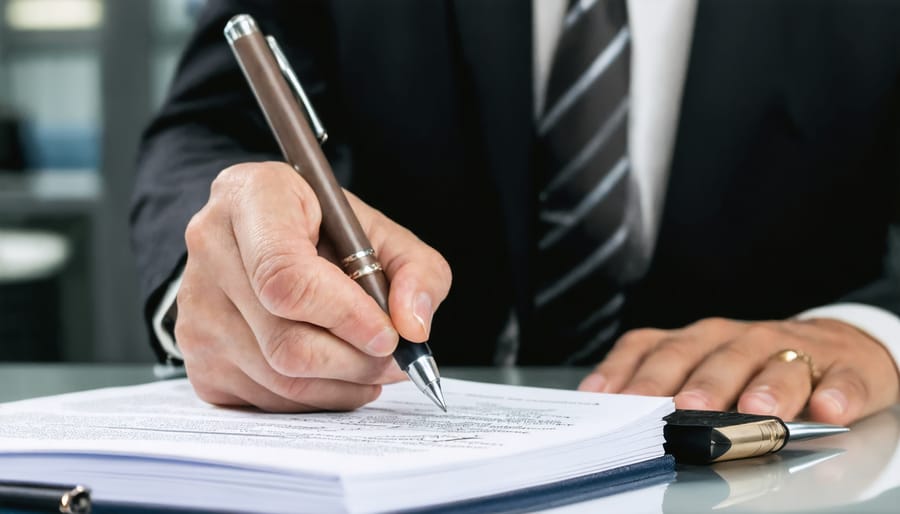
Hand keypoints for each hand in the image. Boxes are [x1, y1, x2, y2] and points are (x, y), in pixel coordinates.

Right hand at [176, 162, 451, 411]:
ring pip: (278, 378)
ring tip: (372, 364)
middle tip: (393, 358)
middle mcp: (210, 247)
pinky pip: (264, 400)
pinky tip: (336, 374)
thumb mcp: (383, 233)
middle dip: (355, 360)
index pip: (285, 275)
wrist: (265, 238)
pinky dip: (314, 399)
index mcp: (252, 196)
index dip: (344, 315)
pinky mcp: (197, 357)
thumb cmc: (325, 231)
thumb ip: (417, 271)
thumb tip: (412, 326)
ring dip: (343, 385)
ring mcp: (194, 307)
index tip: (388, 334)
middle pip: (284, 340)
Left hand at [578, 317, 899, 424]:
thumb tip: (610, 409)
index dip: (632, 371)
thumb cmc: (752, 366)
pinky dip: (836, 395)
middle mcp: (740, 338)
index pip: (656, 347)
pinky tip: (827, 410)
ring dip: (767, 386)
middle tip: (686, 408)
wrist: (836, 350)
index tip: (611, 397)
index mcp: (698, 340)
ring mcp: (794, 350)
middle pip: (715, 357)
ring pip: (777, 363)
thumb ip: (663, 386)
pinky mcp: (844, 369)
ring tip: (757, 409)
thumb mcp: (702, 369)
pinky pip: (841, 380)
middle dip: (699, 382)